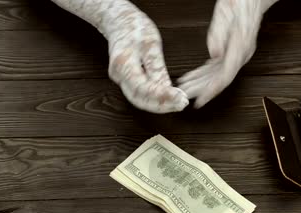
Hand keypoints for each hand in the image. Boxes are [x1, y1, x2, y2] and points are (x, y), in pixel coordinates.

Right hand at [52, 0, 188, 112]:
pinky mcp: (126, 79)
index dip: (162, 97)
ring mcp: (120, 79)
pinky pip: (139, 94)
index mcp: (123, 64)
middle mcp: (118, 75)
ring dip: (159, 104)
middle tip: (182, 104)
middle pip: (139, 100)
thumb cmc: (134, 27)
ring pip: (139, 99)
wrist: (118, 20)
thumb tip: (168, 89)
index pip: (143, 88)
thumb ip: (157, 68)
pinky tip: (168, 98)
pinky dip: (154, 98)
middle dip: (162, 105)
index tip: (180, 98)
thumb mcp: (151, 44)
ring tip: (178, 103)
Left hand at [178, 0, 276, 108]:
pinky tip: (194, 76)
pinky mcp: (233, 49)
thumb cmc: (242, 0)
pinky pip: (217, 65)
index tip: (200, 101)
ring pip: (217, 73)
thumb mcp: (227, 12)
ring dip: (200, 81)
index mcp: (240, 47)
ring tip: (184, 87)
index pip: (225, 76)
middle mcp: (240, 54)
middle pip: (219, 78)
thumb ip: (219, 33)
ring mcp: (237, 53)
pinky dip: (204, 71)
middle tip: (183, 96)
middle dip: (200, 89)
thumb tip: (214, 54)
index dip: (211, 91)